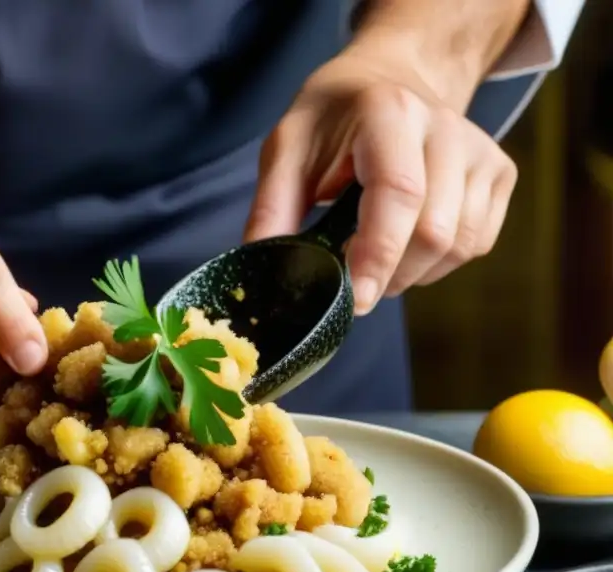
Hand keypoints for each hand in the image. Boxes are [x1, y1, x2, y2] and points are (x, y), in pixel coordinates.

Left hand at [244, 47, 517, 314]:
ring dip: (413, 273)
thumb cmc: (332, 119)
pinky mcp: (500, 172)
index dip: (378, 255)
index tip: (355, 300)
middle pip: (434, 231)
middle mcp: (446, 128)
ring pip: (460, 245)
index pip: (398, 194)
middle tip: (352, 279)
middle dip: (389, 274)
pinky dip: (439, 263)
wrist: (390, 78)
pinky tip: (407, 243)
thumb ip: (272, 209)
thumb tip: (264, 272)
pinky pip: (477, 244)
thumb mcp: (287, 148)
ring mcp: (481, 150)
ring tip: (376, 257)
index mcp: (390, 114)